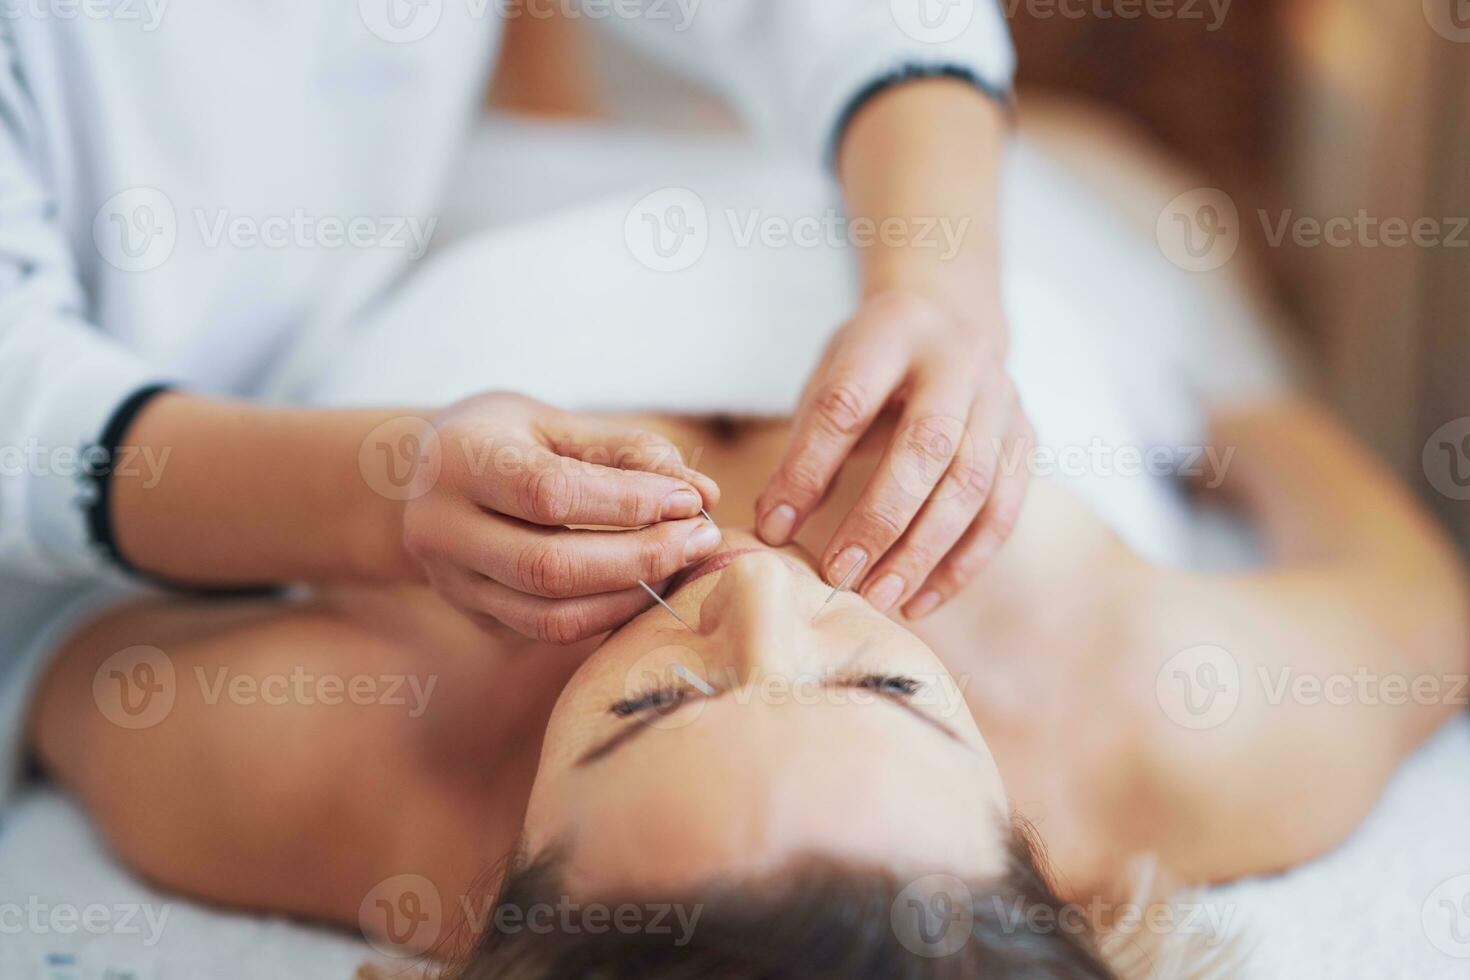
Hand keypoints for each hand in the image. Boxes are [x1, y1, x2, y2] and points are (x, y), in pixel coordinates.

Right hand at [402, 392, 721, 643]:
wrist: (425, 474)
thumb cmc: (506, 437)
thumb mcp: (558, 423)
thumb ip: (628, 452)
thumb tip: (703, 493)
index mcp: (459, 461)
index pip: (550, 494)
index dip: (629, 502)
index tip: (689, 501)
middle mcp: (440, 528)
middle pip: (550, 567)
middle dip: (641, 558)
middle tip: (702, 539)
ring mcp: (450, 581)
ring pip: (550, 616)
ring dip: (631, 596)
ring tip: (683, 564)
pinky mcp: (472, 615)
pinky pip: (547, 631)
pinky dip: (607, 614)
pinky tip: (646, 586)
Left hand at [756, 291, 1032, 618]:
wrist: (951, 321)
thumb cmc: (874, 364)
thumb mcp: (830, 379)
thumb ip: (807, 445)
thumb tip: (777, 525)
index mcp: (894, 331)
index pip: (848, 404)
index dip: (809, 470)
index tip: (776, 528)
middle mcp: (960, 359)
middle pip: (926, 445)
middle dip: (881, 520)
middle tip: (841, 576)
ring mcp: (1002, 399)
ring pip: (973, 485)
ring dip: (924, 552)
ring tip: (880, 596)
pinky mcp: (1026, 438)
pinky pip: (1003, 512)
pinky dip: (962, 564)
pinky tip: (921, 599)